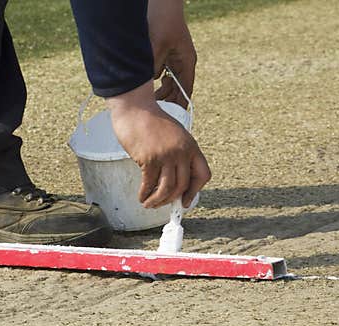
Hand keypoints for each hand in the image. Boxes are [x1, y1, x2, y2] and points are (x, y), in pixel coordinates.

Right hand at [107, 81, 210, 208]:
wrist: (135, 109)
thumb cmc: (151, 121)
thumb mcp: (174, 135)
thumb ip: (178, 153)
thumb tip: (174, 178)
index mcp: (191, 146)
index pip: (203, 174)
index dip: (195, 191)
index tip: (186, 201)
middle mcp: (181, 152)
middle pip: (182, 186)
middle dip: (171, 200)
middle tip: (161, 205)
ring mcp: (166, 155)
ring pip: (167, 189)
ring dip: (157, 201)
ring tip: (149, 204)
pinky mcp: (149, 159)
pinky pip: (149, 184)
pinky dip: (144, 194)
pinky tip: (141, 197)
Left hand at [148, 0, 196, 107]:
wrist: (161, 4)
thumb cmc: (162, 21)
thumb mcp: (156, 48)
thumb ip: (152, 68)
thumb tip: (147, 87)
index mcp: (186, 62)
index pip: (186, 89)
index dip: (180, 105)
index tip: (174, 119)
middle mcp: (182, 62)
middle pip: (177, 88)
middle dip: (168, 100)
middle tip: (156, 112)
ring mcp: (174, 59)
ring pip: (169, 82)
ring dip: (160, 91)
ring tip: (150, 101)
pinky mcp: (165, 55)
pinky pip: (161, 73)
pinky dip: (154, 81)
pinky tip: (145, 86)